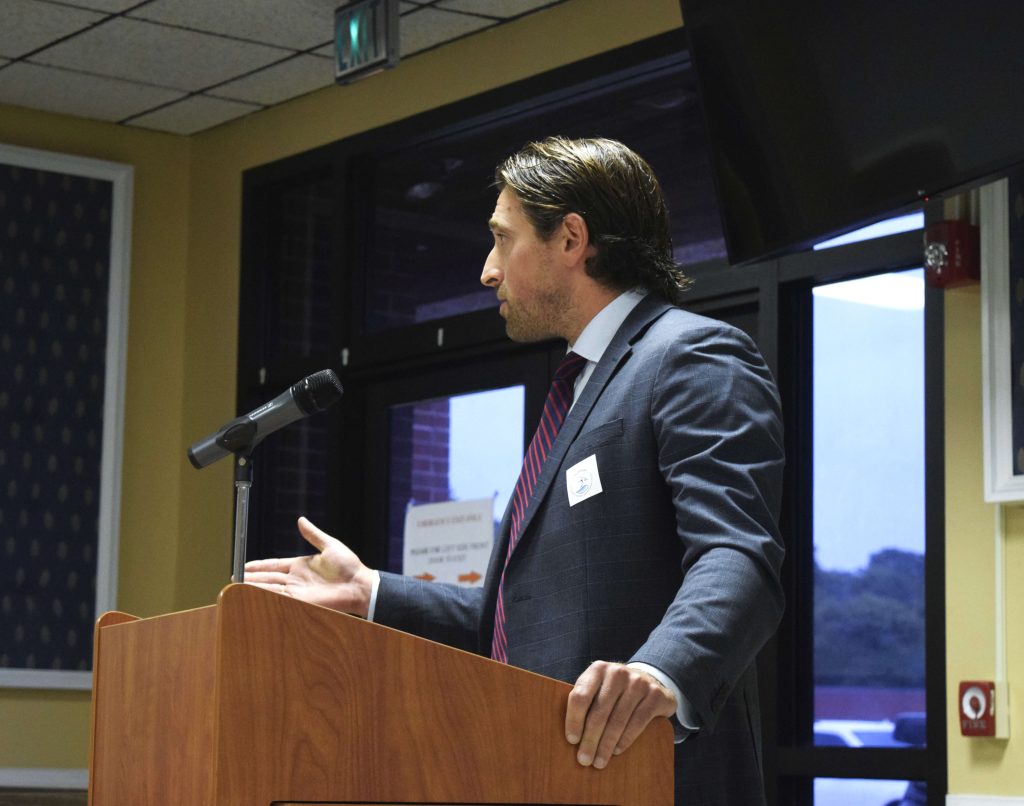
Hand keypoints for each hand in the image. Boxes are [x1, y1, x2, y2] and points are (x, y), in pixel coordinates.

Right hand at [243, 517, 374, 617]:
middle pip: (268, 578)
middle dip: (251, 578)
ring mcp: (298, 591)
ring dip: (254, 587)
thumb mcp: (329, 545)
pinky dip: (266, 597)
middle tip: (234, 578)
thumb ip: (313, 534)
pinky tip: (254, 595)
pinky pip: (280, 598)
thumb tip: (301, 520)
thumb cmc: (348, 565)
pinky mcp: (302, 601)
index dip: (259, 566)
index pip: (274, 565)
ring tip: (238, 587)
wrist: (359, 583)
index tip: (244, 566)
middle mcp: (296, 579)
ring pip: (270, 588)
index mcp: (300, 565)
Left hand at [565, 661, 675, 768]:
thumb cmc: (614, 690)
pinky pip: (637, 722)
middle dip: (590, 740)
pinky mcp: (655, 695)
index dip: (574, 720)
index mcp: (598, 669)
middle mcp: (617, 672)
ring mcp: (638, 682)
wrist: (649, 679)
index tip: (572, 741)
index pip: (580, 696)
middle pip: (599, 712)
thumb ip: (585, 702)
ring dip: (606, 745)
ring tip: (599, 761)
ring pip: (618, 720)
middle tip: (584, 760)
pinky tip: (616, 751)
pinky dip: (625, 739)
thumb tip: (571, 737)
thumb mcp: (597, 687)